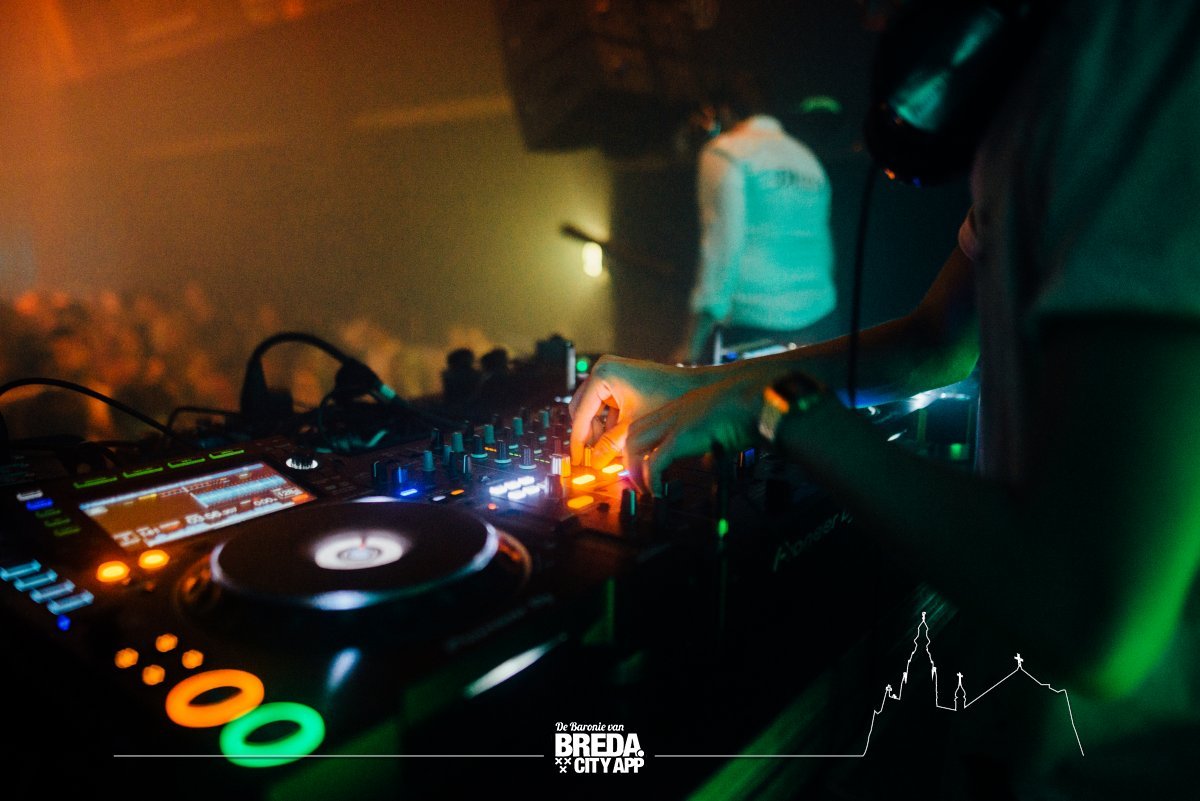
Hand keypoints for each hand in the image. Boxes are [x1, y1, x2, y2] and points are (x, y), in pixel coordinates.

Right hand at [568, 355, 703, 467]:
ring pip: (593, 409)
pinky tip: (618, 439)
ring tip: (608, 451)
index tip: (577, 460)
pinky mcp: (620, 380)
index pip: (581, 414)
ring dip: (599, 430)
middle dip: (588, 435)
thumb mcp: (634, 427)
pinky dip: (609, 422)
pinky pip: (605, 404)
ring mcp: (611, 373)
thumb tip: (593, 463)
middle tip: (592, 457)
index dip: (578, 441)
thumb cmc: (667, 398)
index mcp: (602, 375)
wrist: (693, 386)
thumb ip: (610, 446)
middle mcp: (603, 369)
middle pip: (582, 410)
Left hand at [624, 369, 763, 495]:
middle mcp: (671, 413)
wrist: (754, 397)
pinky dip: (652, 479)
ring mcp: (674, 423)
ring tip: (645, 490)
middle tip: (637, 482)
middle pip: (633, 435)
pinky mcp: (682, 436)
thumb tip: (709, 457)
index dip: (637, 447)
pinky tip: (659, 491)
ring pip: (636, 447)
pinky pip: (655, 462)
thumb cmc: (745, 408)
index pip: (643, 426)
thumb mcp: (718, 421)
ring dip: (636, 472)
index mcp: (679, 408)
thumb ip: (707, 437)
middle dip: (629, 460)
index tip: (639, 466)